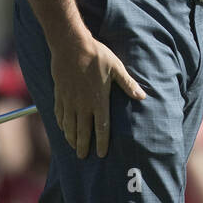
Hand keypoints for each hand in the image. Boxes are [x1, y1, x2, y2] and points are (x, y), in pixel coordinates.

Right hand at [49, 36, 145, 157]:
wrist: (71, 45)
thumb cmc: (97, 55)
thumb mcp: (116, 68)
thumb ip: (128, 84)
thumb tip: (143, 96)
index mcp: (99, 100)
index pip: (101, 128)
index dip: (102, 142)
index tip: (102, 154)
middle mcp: (83, 105)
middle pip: (83, 131)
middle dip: (83, 146)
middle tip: (84, 156)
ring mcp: (69, 101)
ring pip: (69, 126)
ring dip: (71, 138)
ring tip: (74, 147)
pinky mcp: (59, 94)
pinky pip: (59, 114)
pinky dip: (61, 124)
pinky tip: (63, 128)